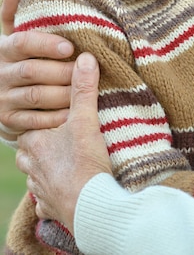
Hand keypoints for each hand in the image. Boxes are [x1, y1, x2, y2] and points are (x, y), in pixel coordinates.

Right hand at [0, 0, 74, 134]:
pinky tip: (73, 112)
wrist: (2, 98)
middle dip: (61, 71)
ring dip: (62, 93)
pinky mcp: (8, 122)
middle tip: (85, 71)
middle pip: (32, 71)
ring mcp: (3, 99)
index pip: (22, 42)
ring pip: (36, 96)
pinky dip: (55, 117)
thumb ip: (14, 15)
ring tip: (84, 89)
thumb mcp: (13, 38)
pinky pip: (34, 121)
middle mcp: (0, 74)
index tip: (70, 47)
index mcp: (3, 50)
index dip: (46, 44)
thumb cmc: (19, 61)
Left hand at [16, 52, 111, 233]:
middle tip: (60, 138)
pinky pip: (45, 200)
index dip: (41, 121)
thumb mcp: (86, 120)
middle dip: (41, 146)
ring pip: (35, 176)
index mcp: (35, 144)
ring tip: (63, 161)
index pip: (29, 127)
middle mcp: (32, 168)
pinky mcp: (51, 208)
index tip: (55, 118)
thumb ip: (83, 88)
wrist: (91, 206)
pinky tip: (65, 188)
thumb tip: (85, 58)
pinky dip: (53, 194)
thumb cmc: (85, 162)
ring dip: (45, 169)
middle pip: (28, 152)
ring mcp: (40, 190)